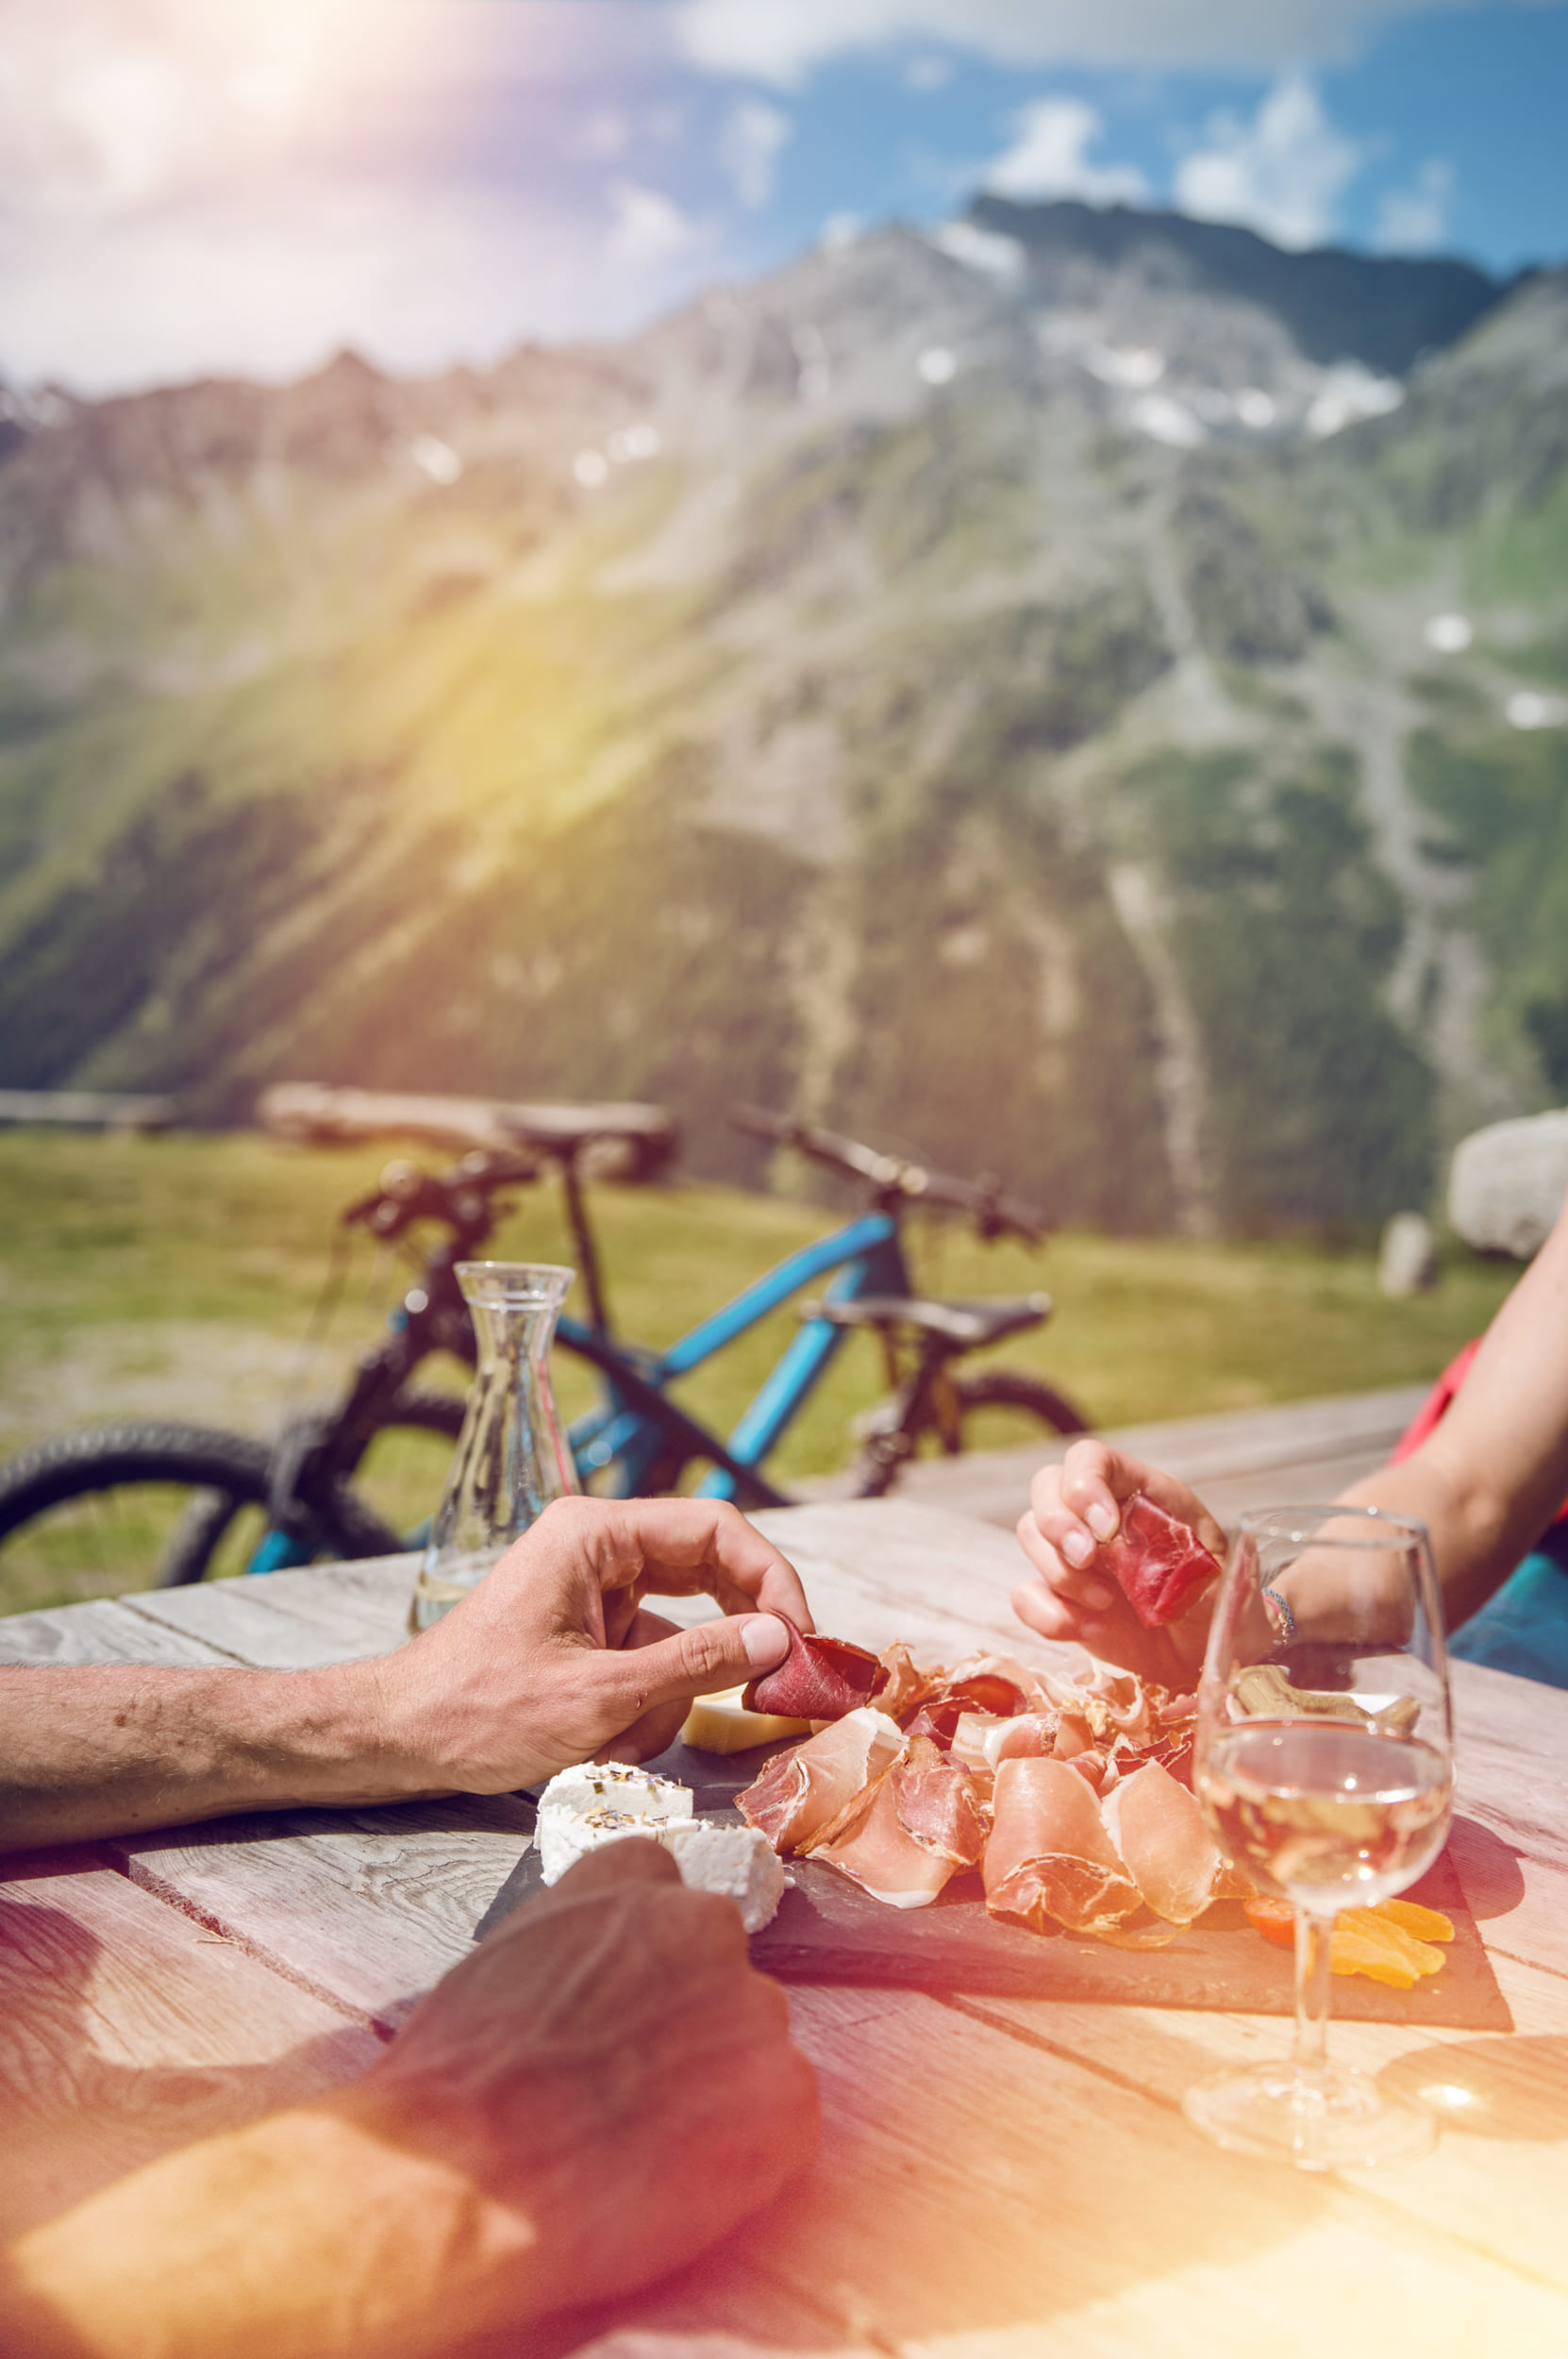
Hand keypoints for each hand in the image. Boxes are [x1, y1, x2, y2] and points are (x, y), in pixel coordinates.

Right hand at [356, 1840, 818, 2321]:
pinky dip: (744, 2159)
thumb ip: (577, 1944)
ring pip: (751, 2050)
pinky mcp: (785, 2098)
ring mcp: (755, 2008)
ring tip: (642, 2146)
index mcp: (634, 1878)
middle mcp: (706, 1923)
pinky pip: (779, 2124)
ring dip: (716, 2092)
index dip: (645, 1966)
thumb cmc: (459, 2077)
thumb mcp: (504, 1956)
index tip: (622, 2012)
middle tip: (631, 2092)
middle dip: (687, 2027)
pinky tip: (675, 2183)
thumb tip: (598, 1984)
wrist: (466, 2170)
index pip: (668, 1898)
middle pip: (719, 1974)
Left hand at [379, 1494, 809, 1792]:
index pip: (714, 1528)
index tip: (802, 1636)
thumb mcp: (602, 1695)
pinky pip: (651, 1658)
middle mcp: (597, 1547)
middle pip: (707, 1571)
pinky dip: (646, 1706)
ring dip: (670, 1692)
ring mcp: (593, 1590)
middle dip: (733, 1638)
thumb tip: (779, 1638)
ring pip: (681, 1628)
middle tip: (776, 1686)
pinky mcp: (588, 1632)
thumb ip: (697, 1663)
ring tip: (620, 1735)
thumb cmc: (480, 1710)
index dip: (771, 1578)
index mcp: (594, 1533)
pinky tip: (605, 1740)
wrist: (398, 1739)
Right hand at [1013, 1441, 1225, 1685]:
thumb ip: (1172, 1549)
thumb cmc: (1216, 1604)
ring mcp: (1074, 1555)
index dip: (1085, 1484)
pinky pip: (1025, 1594)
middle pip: (1046, 1485)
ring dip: (1060, 1573)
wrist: (1205, 1655)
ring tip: (1104, 1604)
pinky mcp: (1059, 1597)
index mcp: (1141, 1492)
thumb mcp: (1212, 1570)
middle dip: (1056, 1522)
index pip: (1092, 1459)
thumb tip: (1126, 1539)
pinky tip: (1090, 1630)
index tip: (1105, 1529)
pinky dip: (1048, 1615)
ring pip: (1030, 1535)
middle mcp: (1099, 1514)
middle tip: (1087, 1559)